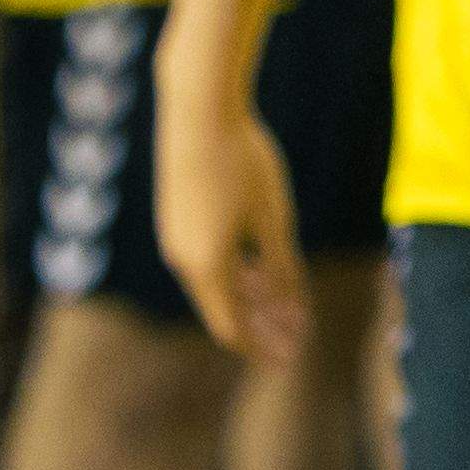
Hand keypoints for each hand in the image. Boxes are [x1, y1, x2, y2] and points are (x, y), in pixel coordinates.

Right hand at [152, 51, 309, 366]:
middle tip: (294, 337)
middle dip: (260, 327)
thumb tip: (291, 311)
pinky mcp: (176, 215)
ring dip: (248, 298)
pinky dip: (233, 272)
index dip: (262, 348)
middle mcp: (183, 258)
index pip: (233, 329)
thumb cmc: (242, 161)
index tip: (289, 361)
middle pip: (223, 310)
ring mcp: (175, 237)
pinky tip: (258, 267)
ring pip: (214, 283)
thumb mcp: (273, 218)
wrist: (198, 108)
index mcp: (207, 266)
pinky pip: (205, 259)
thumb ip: (282, 267)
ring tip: (284, 305)